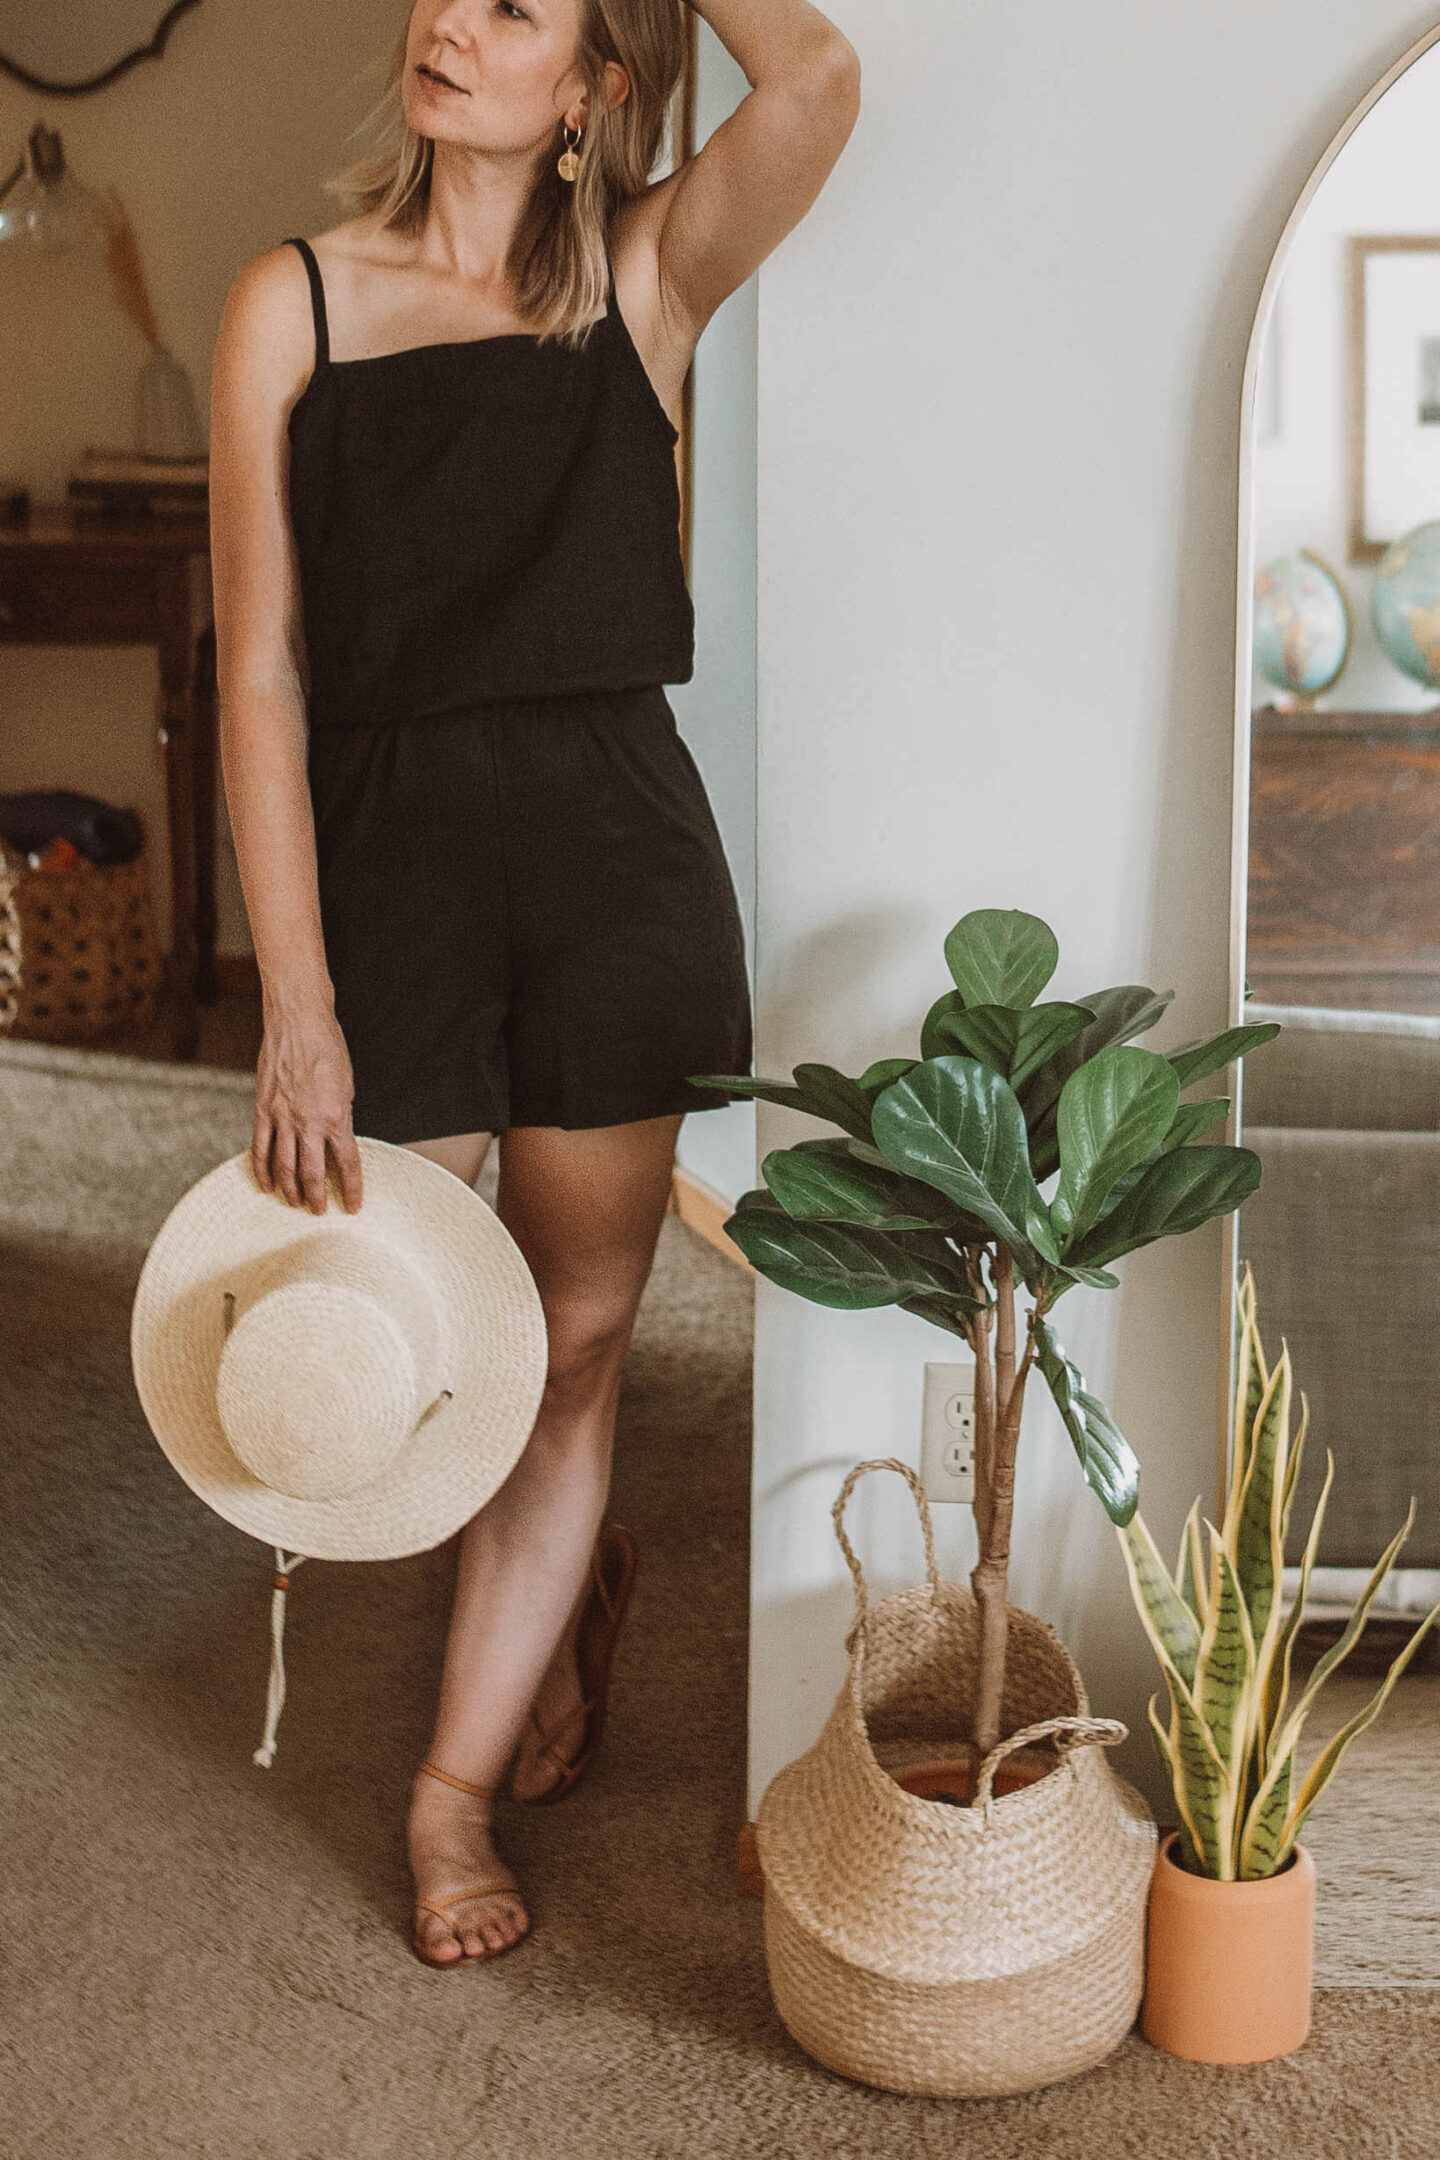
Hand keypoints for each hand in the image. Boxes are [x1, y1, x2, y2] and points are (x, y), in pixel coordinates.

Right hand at [252, 1001, 363, 1212]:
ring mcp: (283, 1117)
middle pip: (313, 1174)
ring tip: (294, 1203)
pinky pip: (260, 1148)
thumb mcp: (348, 1086)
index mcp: (338, 1117)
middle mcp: (309, 1122)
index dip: (352, 1189)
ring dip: (290, 1191)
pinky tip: (266, 1185)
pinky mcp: (263, 1110)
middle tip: (319, 1211)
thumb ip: (341, 1116)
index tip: (353, 1206)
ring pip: (284, 1167)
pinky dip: (262, 1170)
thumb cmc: (328, 1050)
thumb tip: (336, 1140)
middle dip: (317, 1198)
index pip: (348, 1164)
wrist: (299, 1022)